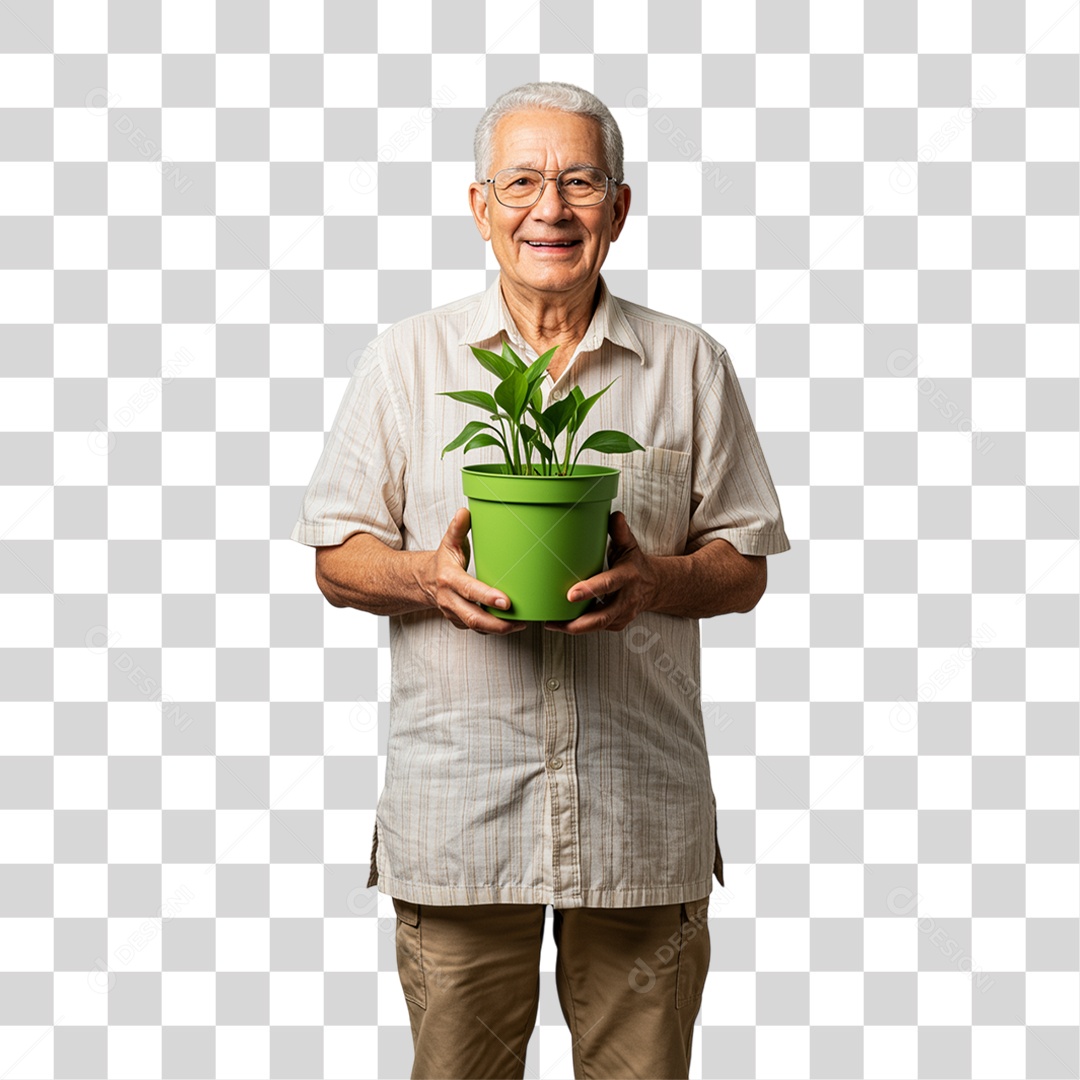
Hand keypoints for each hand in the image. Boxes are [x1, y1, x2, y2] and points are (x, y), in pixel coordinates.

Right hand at [424, 508, 527, 634]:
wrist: (423, 581)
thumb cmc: (443, 561)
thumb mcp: (449, 543)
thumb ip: (457, 528)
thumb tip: (464, 512)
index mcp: (449, 579)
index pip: (470, 590)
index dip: (488, 597)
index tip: (506, 601)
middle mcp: (449, 600)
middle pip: (474, 618)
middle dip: (498, 623)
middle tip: (521, 621)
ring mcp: (453, 613)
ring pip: (476, 627)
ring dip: (499, 629)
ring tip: (521, 624)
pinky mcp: (459, 622)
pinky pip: (476, 629)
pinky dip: (493, 630)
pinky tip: (510, 625)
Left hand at [544, 511, 657, 633]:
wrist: (655, 586)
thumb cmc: (635, 563)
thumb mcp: (629, 545)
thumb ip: (620, 532)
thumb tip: (615, 516)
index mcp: (628, 577)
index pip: (608, 584)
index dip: (590, 590)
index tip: (570, 594)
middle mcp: (626, 599)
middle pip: (602, 616)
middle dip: (578, 621)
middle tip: (553, 621)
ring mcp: (623, 614)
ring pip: (597, 626)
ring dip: (573, 627)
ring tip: (551, 623)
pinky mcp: (617, 624)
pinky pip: (597, 628)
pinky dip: (580, 628)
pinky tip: (562, 624)